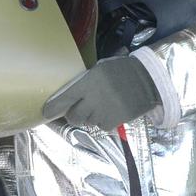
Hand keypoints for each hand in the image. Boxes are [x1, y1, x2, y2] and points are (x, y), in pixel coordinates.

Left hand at [43, 56, 159, 130]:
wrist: (149, 79)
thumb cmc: (122, 70)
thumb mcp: (100, 69)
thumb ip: (85, 82)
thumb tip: (70, 94)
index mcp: (88, 82)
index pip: (65, 98)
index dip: (53, 107)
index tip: (46, 112)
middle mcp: (94, 99)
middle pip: (74, 116)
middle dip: (74, 115)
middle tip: (79, 109)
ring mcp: (105, 111)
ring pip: (88, 122)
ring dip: (90, 117)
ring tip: (101, 106)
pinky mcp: (115, 120)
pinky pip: (101, 126)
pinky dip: (104, 122)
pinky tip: (111, 111)